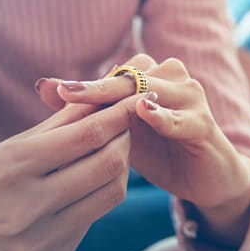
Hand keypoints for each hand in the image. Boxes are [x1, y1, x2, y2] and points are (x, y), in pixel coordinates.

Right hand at [0, 98, 140, 250]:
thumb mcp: (2, 150)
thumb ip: (56, 126)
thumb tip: (101, 93)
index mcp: (9, 167)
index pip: (86, 135)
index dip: (120, 113)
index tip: (137, 96)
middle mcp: (25, 208)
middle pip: (108, 164)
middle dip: (126, 137)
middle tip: (127, 121)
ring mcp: (40, 241)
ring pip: (110, 193)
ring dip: (119, 166)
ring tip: (111, 148)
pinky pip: (91, 219)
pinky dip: (96, 195)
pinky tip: (86, 184)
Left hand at [36, 54, 249, 245]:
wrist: (206, 179)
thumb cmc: (161, 151)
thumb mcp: (120, 132)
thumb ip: (90, 110)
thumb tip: (43, 86)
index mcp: (154, 75)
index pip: (117, 72)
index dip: (86, 81)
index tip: (53, 89)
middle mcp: (175, 78)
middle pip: (132, 78)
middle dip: (98, 86)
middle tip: (67, 93)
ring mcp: (193, 98)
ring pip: (155, 91)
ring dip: (125, 97)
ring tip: (97, 103)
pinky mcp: (205, 124)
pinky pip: (182, 117)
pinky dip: (163, 116)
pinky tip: (144, 113)